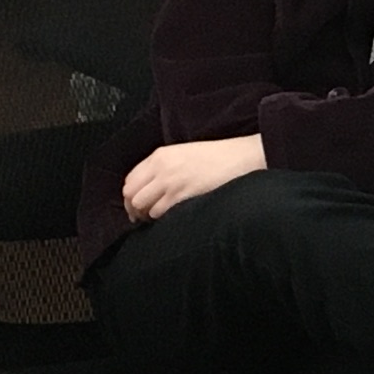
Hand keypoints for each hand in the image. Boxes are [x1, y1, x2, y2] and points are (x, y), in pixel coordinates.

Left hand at [123, 132, 266, 220]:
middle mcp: (161, 168)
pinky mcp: (181, 196)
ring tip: (160, 218)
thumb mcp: (185, 154)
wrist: (243, 159)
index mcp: (160, 155)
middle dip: (135, 209)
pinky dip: (162, 219)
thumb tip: (149, 189)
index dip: (131, 195)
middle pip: (131, 195)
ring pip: (142, 206)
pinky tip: (172, 218)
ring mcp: (170, 182)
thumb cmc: (220, 158)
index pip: (130, 179)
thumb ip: (164, 168)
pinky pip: (159, 213)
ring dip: (148, 215)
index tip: (137, 204)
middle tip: (143, 217)